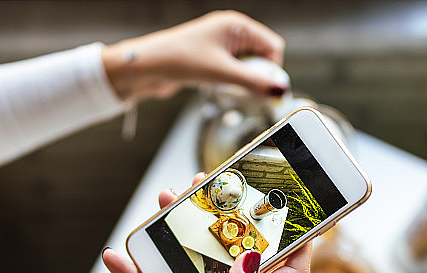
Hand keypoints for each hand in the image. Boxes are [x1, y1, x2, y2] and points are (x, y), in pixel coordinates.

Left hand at [102, 10, 285, 100]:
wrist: (146, 67)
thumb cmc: (179, 60)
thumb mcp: (221, 74)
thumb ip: (253, 83)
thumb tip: (280, 92)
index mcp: (236, 25)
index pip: (272, 46)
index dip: (273, 70)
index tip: (267, 90)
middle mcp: (229, 32)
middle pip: (261, 57)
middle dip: (257, 76)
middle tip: (246, 92)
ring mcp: (219, 45)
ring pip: (246, 66)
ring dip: (242, 82)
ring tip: (226, 88)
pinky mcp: (209, 59)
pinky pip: (231, 72)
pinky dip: (230, 83)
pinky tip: (217, 89)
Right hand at [102, 174, 310, 272]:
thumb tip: (252, 258)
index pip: (290, 271)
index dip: (301, 241)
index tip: (297, 210)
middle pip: (237, 252)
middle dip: (227, 219)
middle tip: (214, 190)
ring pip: (195, 258)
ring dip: (179, 233)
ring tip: (165, 206)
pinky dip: (138, 270)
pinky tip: (119, 258)